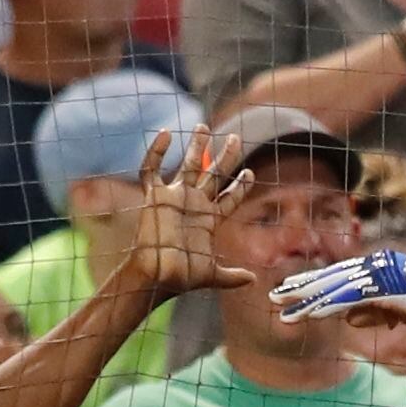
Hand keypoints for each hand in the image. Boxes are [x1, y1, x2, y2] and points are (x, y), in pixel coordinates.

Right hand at [126, 125, 257, 296]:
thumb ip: (232, 275)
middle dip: (224, 156)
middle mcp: (194, 205)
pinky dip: (156, 152)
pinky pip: (152, 170)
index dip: (240, 185)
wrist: (156, 278)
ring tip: (204, 126)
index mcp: (210, 220)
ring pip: (188, 166)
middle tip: (234, 137)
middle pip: (212, 174)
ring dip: (196, 147)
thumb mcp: (212, 276)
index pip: (229, 197)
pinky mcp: (154, 198)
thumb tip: (253, 280)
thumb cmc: (182, 278)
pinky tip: (165, 134)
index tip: (249, 172)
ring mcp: (174, 199)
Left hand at [271, 247, 405, 334]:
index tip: (290, 289)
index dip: (313, 282)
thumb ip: (372, 312)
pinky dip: (326, 305)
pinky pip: (348, 298)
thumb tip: (347, 319)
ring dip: (306, 298)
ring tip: (282, 305)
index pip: (338, 275)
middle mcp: (375, 265)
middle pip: (330, 277)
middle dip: (301, 287)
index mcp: (378, 266)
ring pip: (333, 287)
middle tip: (275, 295)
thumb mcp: (398, 310)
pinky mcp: (382, 287)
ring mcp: (378, 274)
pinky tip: (308, 313)